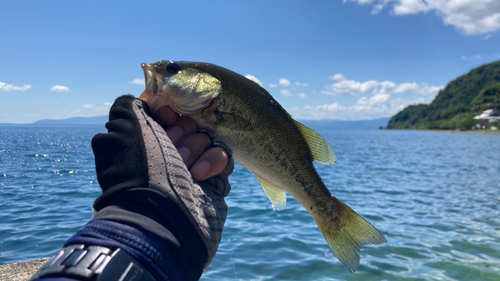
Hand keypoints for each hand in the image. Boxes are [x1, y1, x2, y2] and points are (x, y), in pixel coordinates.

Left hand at [92, 95, 232, 270]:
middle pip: (190, 124)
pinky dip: (213, 162)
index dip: (169, 113)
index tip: (165, 116)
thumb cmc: (142, 170)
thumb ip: (128, 106)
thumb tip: (142, 102)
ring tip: (185, 168)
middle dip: (182, 133)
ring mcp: (193, 168)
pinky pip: (224, 156)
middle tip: (172, 149)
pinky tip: (200, 175)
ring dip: (196, 149)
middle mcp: (168, 155)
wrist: (163, 215)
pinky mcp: (215, 180)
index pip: (167, 115)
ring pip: (208, 138)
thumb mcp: (122, 130)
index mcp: (145, 143)